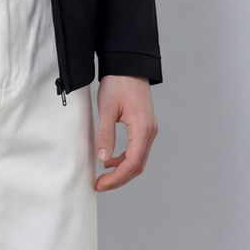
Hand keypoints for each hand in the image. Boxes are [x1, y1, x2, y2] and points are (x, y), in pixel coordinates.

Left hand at [95, 75, 157, 190]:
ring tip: (103, 175)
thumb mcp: (107, 108)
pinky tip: (111, 159)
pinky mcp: (145, 126)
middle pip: (137, 166)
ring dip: (123, 170)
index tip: (100, 183)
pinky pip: (138, 149)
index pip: (132, 163)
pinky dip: (125, 159)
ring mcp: (149, 129)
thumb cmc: (118, 82)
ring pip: (139, 159)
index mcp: (142, 128)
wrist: (128, 64)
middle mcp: (150, 131)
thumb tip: (103, 158)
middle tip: (100, 184)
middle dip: (119, 179)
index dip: (116, 178)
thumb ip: (105, 134)